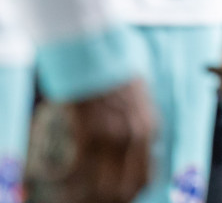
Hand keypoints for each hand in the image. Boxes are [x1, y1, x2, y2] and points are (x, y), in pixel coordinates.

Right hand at [30, 80, 156, 202]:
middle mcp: (135, 136)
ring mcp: (113, 136)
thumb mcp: (140, 98)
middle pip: (126, 188)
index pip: (145, 177)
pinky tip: (54, 176)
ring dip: (85, 196)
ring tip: (71, 196)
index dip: (129, 194)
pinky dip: (64, 179)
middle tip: (90, 201)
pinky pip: (77, 170)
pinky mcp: (89, 132)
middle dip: (109, 200)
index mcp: (149, 129)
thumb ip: (138, 123)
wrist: (97, 52)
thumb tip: (136, 144)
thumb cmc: (115, 71)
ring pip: (103, 187)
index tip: (116, 198)